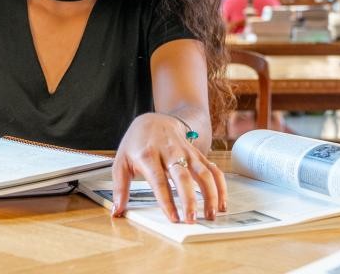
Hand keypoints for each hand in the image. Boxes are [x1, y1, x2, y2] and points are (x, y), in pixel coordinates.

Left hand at [112, 113, 226, 222]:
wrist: (154, 120)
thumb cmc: (136, 143)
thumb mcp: (120, 161)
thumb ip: (119, 187)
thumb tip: (117, 211)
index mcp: (148, 155)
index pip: (159, 180)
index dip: (167, 200)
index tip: (173, 218)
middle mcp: (170, 152)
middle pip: (183, 177)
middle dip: (189, 199)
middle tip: (192, 219)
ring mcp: (186, 152)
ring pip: (203, 172)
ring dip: (210, 194)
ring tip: (211, 214)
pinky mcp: (198, 154)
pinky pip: (213, 169)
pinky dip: (220, 186)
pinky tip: (221, 202)